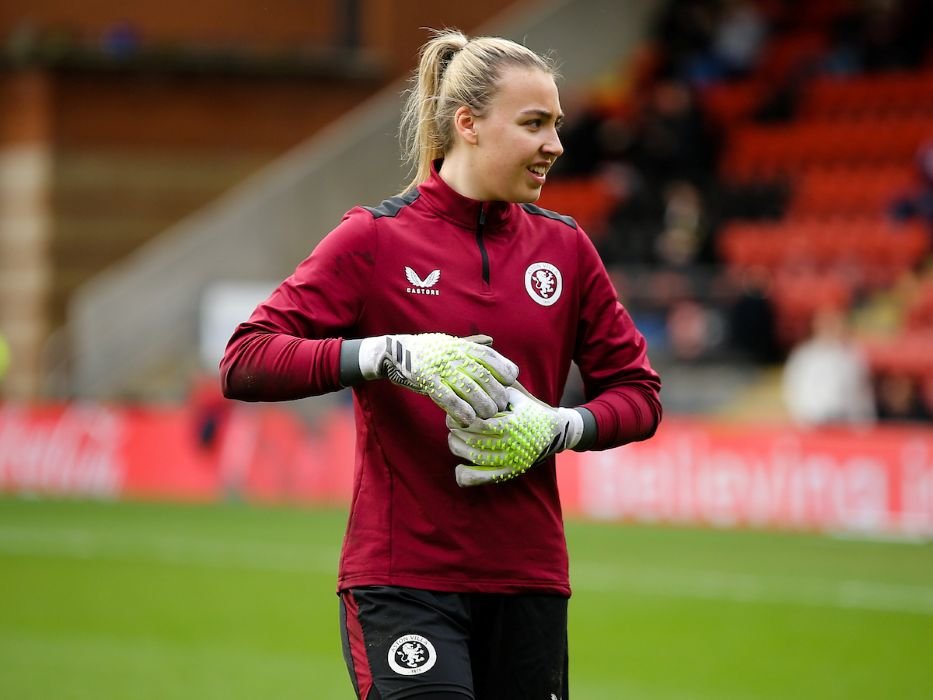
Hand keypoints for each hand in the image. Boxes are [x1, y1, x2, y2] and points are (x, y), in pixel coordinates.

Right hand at [358, 333, 518, 423]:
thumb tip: (491, 340)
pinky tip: (470, 420)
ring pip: (469, 388)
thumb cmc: (425, 350)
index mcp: (460, 345)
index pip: (489, 356)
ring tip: (490, 416)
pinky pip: (447, 397)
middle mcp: (453, 354)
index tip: (511, 381)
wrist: (393, 352)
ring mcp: (440, 367)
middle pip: (483, 374)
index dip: (503, 368)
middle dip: (496, 392)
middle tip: (503, 406)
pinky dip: (460, 409)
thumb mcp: (448, 342)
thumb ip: (470, 344)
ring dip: (483, 404)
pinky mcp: (426, 379)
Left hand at [448, 383, 583, 486]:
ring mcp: (511, 461)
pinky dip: (467, 476)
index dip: (463, 420)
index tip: (455, 412)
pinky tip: (459, 468)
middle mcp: (512, 445)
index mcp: (512, 425)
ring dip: (459, 449)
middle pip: (474, 441)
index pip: (480, 425)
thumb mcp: (518, 397)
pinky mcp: (510, 473)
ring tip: (454, 438)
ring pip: (476, 459)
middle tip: (451, 424)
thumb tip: (472, 383)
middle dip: (457, 432)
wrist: (556, 432)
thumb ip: (497, 392)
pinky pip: (483, 478)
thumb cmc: (532, 411)